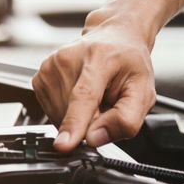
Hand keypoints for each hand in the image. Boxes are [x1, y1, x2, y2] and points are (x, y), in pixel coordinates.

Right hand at [32, 11, 156, 151]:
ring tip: (93, 97)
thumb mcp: (144, 91)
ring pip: (59, 116)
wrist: (114, 38)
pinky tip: (78, 97)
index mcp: (99, 58)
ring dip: (78, 118)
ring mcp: (50, 66)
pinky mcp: (39, 77)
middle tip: (106, 104)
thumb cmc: (129, 64)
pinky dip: (66, 113)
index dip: (74, 123)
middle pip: (71, 113)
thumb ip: (126, 119)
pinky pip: (51, 112)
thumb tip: (94, 139)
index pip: (83, 96)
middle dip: (90, 122)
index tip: (63, 145)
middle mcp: (68, 58)